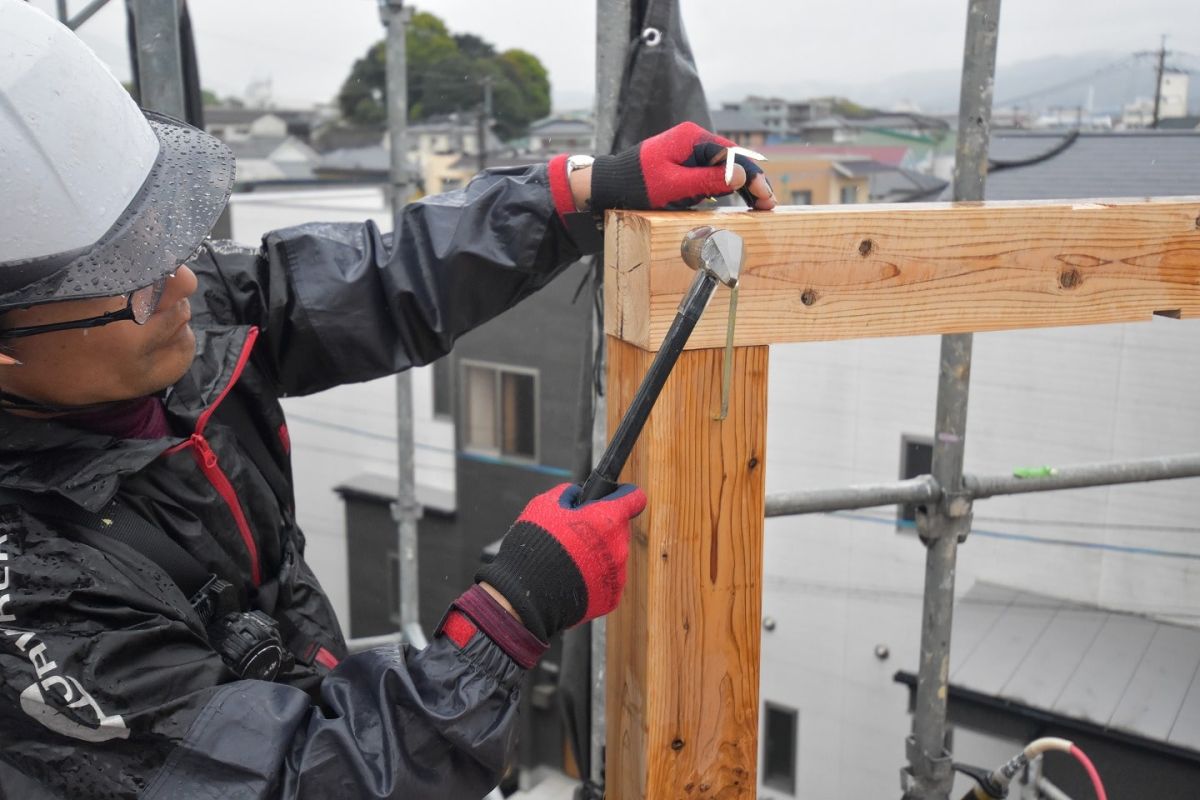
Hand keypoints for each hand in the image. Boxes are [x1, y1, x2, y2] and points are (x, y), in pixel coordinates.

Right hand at [475, 482, 646, 640]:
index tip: (616, 497)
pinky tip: (572, 579)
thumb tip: (577, 494)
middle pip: (618, 530)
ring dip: (597, 556)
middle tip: (574, 535)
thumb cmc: (535, 547)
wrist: (526, 594)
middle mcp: (620, 546)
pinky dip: (594, 579)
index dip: (623, 495)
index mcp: (609, 519)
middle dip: (601, 530)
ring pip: (613, 557)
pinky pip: (607, 581)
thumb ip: (569, 494)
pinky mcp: (611, 597)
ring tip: (569, 561)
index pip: (635, 498)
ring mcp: (618, 575)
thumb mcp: (545, 505)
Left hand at [585, 122, 775, 211]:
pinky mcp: (688, 164)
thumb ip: (708, 181)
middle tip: (769, 204)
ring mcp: (691, 152)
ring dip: (744, 185)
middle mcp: (695, 141)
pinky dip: (728, 186)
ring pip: (727, 168)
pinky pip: (714, 173)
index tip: (765, 197)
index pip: (732, 157)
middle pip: (734, 160)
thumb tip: (742, 178)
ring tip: (761, 205)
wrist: (611, 185)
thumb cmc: (638, 185)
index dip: (753, 177)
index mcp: (692, 139)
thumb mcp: (674, 186)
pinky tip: (742, 199)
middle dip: (753, 181)